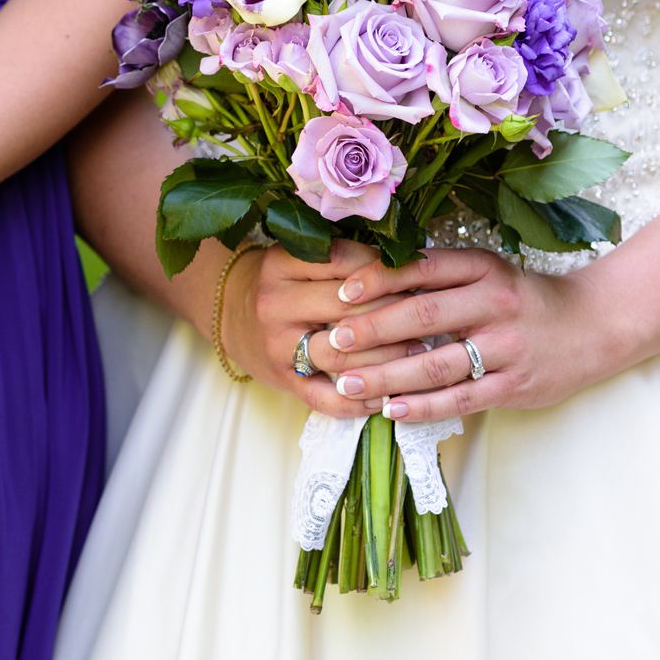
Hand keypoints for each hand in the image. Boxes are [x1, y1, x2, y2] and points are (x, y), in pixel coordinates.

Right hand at [220, 240, 409, 417]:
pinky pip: (326, 399)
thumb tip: (410, 263)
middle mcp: (275, 303)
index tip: (414, 273)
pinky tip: (386, 396)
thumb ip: (343, 256)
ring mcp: (278, 346)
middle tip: (428, 314)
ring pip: (342, 354)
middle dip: (395, 311)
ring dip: (388, 356)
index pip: (343, 260)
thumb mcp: (299, 257)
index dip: (385, 268)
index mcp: (281, 264)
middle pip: (347, 307)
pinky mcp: (284, 381)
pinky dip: (359, 402)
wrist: (231, 315)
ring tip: (418, 351)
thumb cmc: (281, 282)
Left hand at [310, 249, 628, 421]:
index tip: (340, 292)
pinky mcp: (515, 385)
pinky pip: (461, 399)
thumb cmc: (523, 299)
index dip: (379, 279)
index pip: (423, 269)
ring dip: (388, 375)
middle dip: (373, 329)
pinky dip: (423, 406)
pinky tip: (390, 410)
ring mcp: (508, 347)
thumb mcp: (486, 272)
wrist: (594, 325)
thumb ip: (437, 274)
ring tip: (348, 383)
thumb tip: (364, 272)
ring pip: (438, 364)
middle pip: (424, 315)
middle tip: (333, 340)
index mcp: (484, 268)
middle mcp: (496, 303)